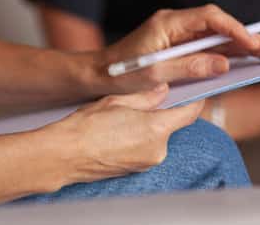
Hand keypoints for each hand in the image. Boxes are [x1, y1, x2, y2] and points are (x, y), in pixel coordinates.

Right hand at [44, 84, 205, 183]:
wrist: (66, 154)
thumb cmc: (87, 125)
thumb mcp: (118, 100)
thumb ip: (146, 95)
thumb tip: (163, 89)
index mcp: (156, 129)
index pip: (189, 113)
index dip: (194, 100)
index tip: (194, 91)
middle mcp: (158, 150)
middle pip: (171, 125)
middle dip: (160, 113)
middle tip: (139, 102)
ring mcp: (148, 162)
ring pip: (157, 137)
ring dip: (147, 127)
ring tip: (121, 120)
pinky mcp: (137, 170)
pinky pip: (146, 149)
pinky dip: (138, 139)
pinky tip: (118, 133)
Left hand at [96, 4, 259, 92]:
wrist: (96, 76)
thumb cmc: (119, 75)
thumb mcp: (154, 74)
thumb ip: (189, 68)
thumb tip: (223, 64)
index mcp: (167, 23)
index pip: (209, 18)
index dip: (234, 29)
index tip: (253, 43)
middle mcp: (174, 24)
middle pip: (217, 25)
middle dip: (245, 35)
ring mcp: (176, 35)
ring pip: (214, 35)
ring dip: (239, 44)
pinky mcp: (177, 47)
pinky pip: (206, 46)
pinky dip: (226, 53)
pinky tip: (244, 60)